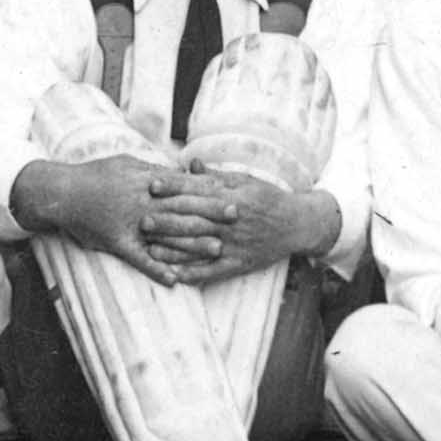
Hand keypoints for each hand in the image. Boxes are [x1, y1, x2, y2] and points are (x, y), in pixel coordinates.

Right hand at [12, 155, 214, 285]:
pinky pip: (140, 259)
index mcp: (145, 180)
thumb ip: (154, 168)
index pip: (183, 185)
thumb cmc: (95, 174)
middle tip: (237, 218)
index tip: (232, 190)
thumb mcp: (127, 163)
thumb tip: (180, 170)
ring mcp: (130, 224)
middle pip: (182, 208)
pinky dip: (157, 270)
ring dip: (193, 243)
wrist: (62, 192)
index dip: (209, 189)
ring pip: (167, 235)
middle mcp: (142, 202)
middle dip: (210, 213)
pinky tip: (175, 280)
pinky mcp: (118, 243)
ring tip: (217, 249)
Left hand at [146, 173, 335, 283]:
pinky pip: (212, 271)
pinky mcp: (239, 263)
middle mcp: (232, 220)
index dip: (174, 187)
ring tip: (149, 249)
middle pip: (195, 219)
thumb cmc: (268, 198)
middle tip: (142, 220)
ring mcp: (235, 243)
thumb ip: (215, 176)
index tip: (151, 186)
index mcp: (233, 196)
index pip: (198, 190)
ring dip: (173, 249)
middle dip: (168, 220)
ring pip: (199, 246)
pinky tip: (173, 276)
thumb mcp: (245, 181)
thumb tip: (190, 164)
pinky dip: (193, 274)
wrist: (297, 224)